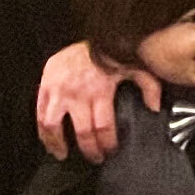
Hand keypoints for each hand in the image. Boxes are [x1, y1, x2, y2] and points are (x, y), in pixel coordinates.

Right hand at [36, 43, 153, 161]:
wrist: (90, 36)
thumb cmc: (113, 53)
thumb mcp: (137, 67)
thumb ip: (149, 87)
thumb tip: (155, 108)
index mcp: (100, 92)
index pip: (103, 127)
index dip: (107, 143)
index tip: (110, 151)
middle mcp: (77, 94)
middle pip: (82, 131)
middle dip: (89, 149)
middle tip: (94, 158)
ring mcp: (59, 92)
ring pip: (53, 126)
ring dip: (57, 143)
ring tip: (62, 154)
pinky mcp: (45, 87)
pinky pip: (39, 113)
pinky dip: (42, 129)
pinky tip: (47, 139)